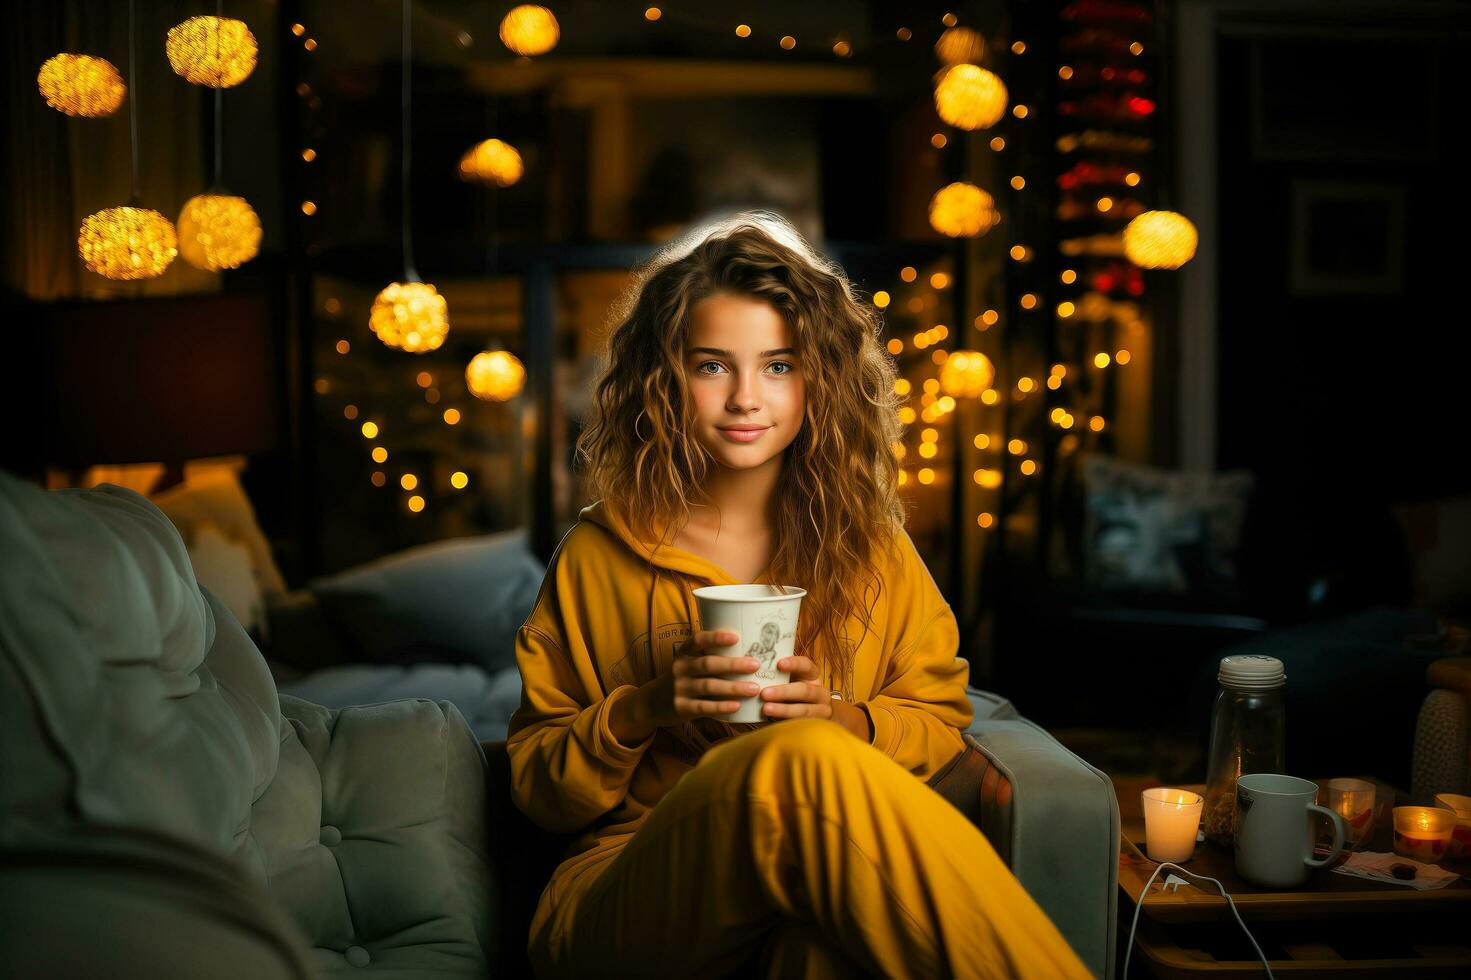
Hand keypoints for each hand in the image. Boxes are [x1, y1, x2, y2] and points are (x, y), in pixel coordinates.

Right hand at [634, 630, 763, 730]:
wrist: (651, 704)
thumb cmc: (682, 680)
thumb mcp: (687, 663)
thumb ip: (709, 657)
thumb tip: (749, 651)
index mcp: (683, 654)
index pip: (697, 640)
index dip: (715, 637)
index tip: (736, 636)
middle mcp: (680, 669)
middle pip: (707, 664)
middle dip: (733, 664)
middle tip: (755, 664)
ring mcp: (679, 689)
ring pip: (708, 686)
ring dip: (733, 687)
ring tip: (754, 688)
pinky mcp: (681, 708)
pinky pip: (703, 707)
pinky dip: (721, 707)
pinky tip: (737, 706)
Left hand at [756, 654, 834, 720]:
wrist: (807, 719)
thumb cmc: (789, 695)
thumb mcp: (786, 682)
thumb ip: (774, 675)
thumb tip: (749, 664)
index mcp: (812, 676)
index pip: (806, 665)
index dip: (794, 664)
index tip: (779, 664)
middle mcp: (820, 692)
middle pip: (805, 690)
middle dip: (784, 692)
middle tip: (764, 693)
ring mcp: (821, 710)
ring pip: (804, 710)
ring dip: (784, 709)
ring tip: (766, 709)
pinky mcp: (817, 726)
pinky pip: (803, 725)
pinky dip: (788, 723)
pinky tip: (774, 723)